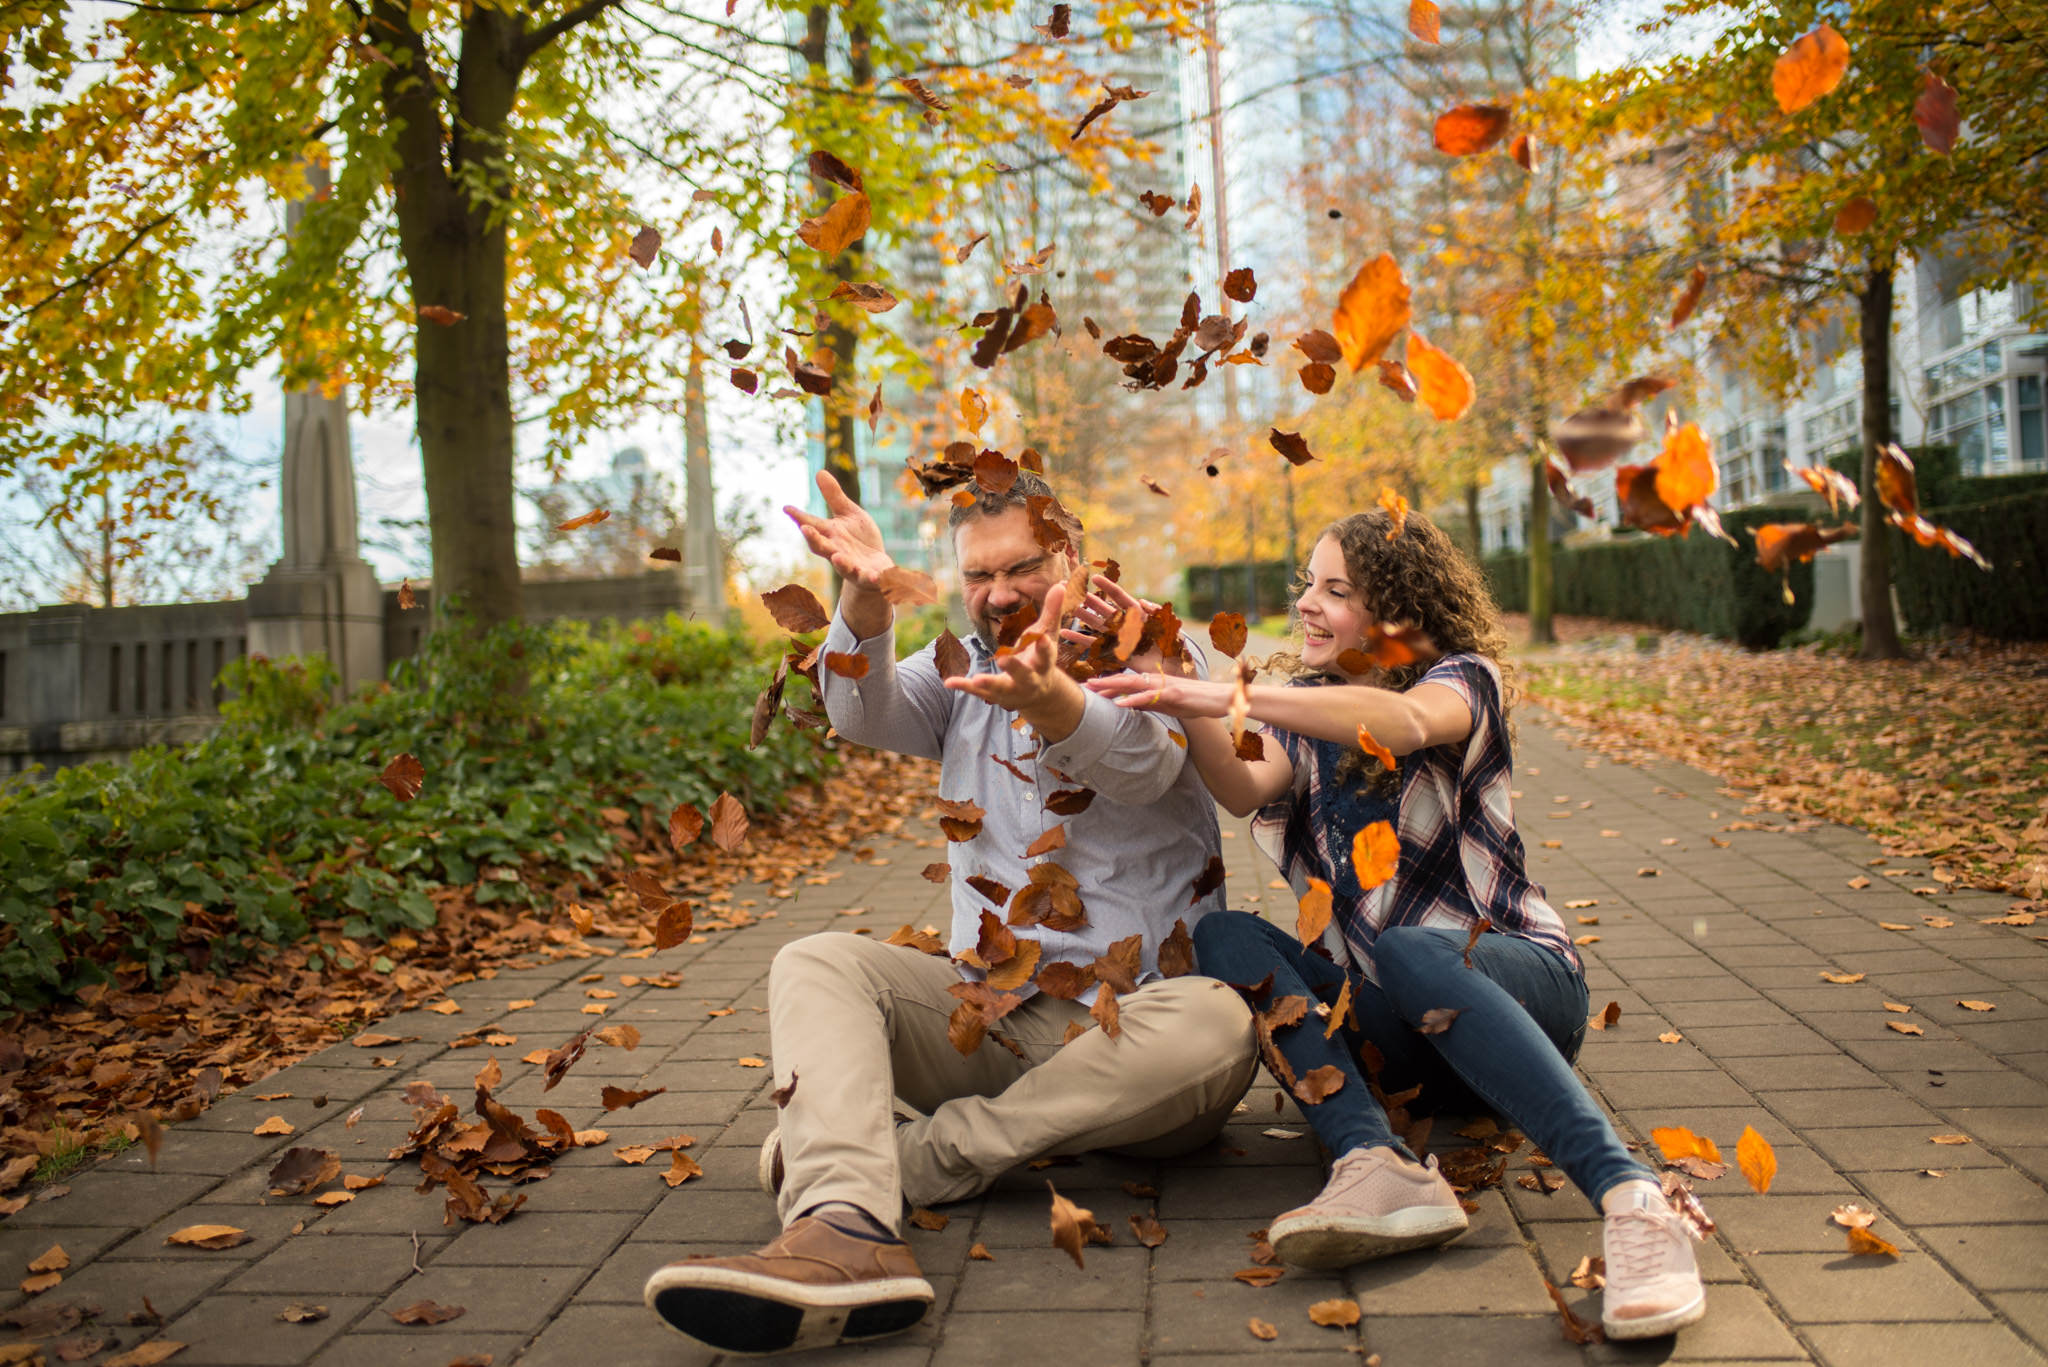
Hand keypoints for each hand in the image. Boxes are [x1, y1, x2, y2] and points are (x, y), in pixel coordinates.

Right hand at [784, 470, 894, 590]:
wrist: (876, 568)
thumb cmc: (859, 540)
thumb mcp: (849, 514)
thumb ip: (834, 497)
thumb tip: (819, 472)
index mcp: (831, 536)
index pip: (812, 526)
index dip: (799, 517)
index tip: (787, 508)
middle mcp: (838, 552)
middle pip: (823, 547)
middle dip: (814, 539)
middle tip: (805, 530)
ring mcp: (853, 566)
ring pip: (844, 567)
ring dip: (841, 563)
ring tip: (838, 557)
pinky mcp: (870, 576)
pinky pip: (870, 579)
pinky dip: (872, 578)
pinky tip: (876, 577)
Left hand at [946, 584, 1076, 717]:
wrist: (1040, 696)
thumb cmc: (1041, 657)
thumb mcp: (1048, 635)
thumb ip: (1052, 611)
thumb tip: (1062, 584)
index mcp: (1043, 663)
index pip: (1045, 655)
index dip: (1043, 647)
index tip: (1041, 638)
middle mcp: (1030, 679)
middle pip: (1023, 674)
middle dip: (1014, 668)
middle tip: (1003, 659)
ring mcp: (1012, 689)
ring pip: (1001, 687)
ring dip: (989, 683)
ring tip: (976, 680)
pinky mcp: (996, 695)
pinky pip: (979, 693)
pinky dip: (964, 686)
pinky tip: (949, 682)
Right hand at [1057, 575, 1186, 677]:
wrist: (1177, 672)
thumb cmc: (1178, 649)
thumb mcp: (1172, 627)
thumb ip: (1159, 614)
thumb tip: (1141, 600)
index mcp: (1140, 616)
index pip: (1121, 598)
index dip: (1108, 588)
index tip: (1094, 578)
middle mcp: (1128, 626)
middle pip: (1105, 611)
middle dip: (1089, 601)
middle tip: (1073, 591)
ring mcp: (1121, 641)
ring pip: (1098, 627)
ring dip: (1083, 618)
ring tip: (1068, 609)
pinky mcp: (1117, 656)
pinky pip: (1096, 647)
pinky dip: (1081, 641)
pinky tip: (1067, 634)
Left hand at [1084, 668, 1231, 718]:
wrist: (1221, 700)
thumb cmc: (1196, 703)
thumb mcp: (1168, 705)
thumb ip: (1148, 704)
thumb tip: (1128, 707)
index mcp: (1155, 682)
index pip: (1128, 681)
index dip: (1108, 683)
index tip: (1090, 687)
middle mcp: (1157, 680)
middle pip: (1126, 678)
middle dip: (1104, 681)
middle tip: (1083, 684)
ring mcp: (1165, 685)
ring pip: (1134, 683)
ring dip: (1112, 686)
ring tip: (1094, 689)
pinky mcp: (1174, 694)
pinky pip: (1150, 697)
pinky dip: (1133, 700)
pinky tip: (1119, 704)